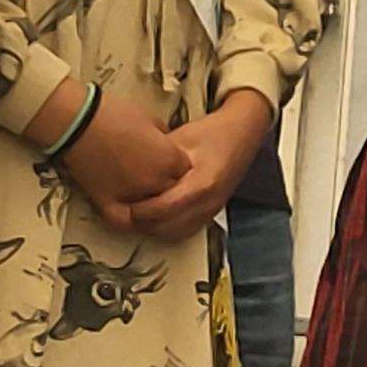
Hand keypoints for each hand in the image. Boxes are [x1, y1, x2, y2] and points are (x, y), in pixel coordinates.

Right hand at [51, 88, 194, 219]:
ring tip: (144, 192)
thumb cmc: (116, 115)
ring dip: (150, 202)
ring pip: (152, 208)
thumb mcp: (153, 121)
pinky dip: (130, 221)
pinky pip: (125, 221)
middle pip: (172, 191)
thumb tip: (167, 147)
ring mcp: (132, 194)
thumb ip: (165, 139)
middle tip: (152, 172)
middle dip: (166, 183)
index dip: (177, 166)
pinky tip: (132, 216)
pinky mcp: (107, 203)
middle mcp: (156, 181)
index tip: (168, 161)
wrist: (79, 123)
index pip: (186, 172)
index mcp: (171, 159)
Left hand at [119, 91, 272, 240]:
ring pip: (176, 234)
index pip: (164, 209)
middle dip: (143, 224)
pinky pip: (186, 231)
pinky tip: (155, 218)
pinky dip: (167, 229)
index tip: (124, 204)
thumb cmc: (213, 132)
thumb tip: (128, 175)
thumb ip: (156, 161)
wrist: (243, 132)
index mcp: (203, 182)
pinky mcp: (212, 212)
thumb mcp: (179, 140)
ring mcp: (213, 209)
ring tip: (137, 216)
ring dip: (153, 229)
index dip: (139, 211)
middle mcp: (211, 201)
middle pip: (168, 227)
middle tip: (124, 213)